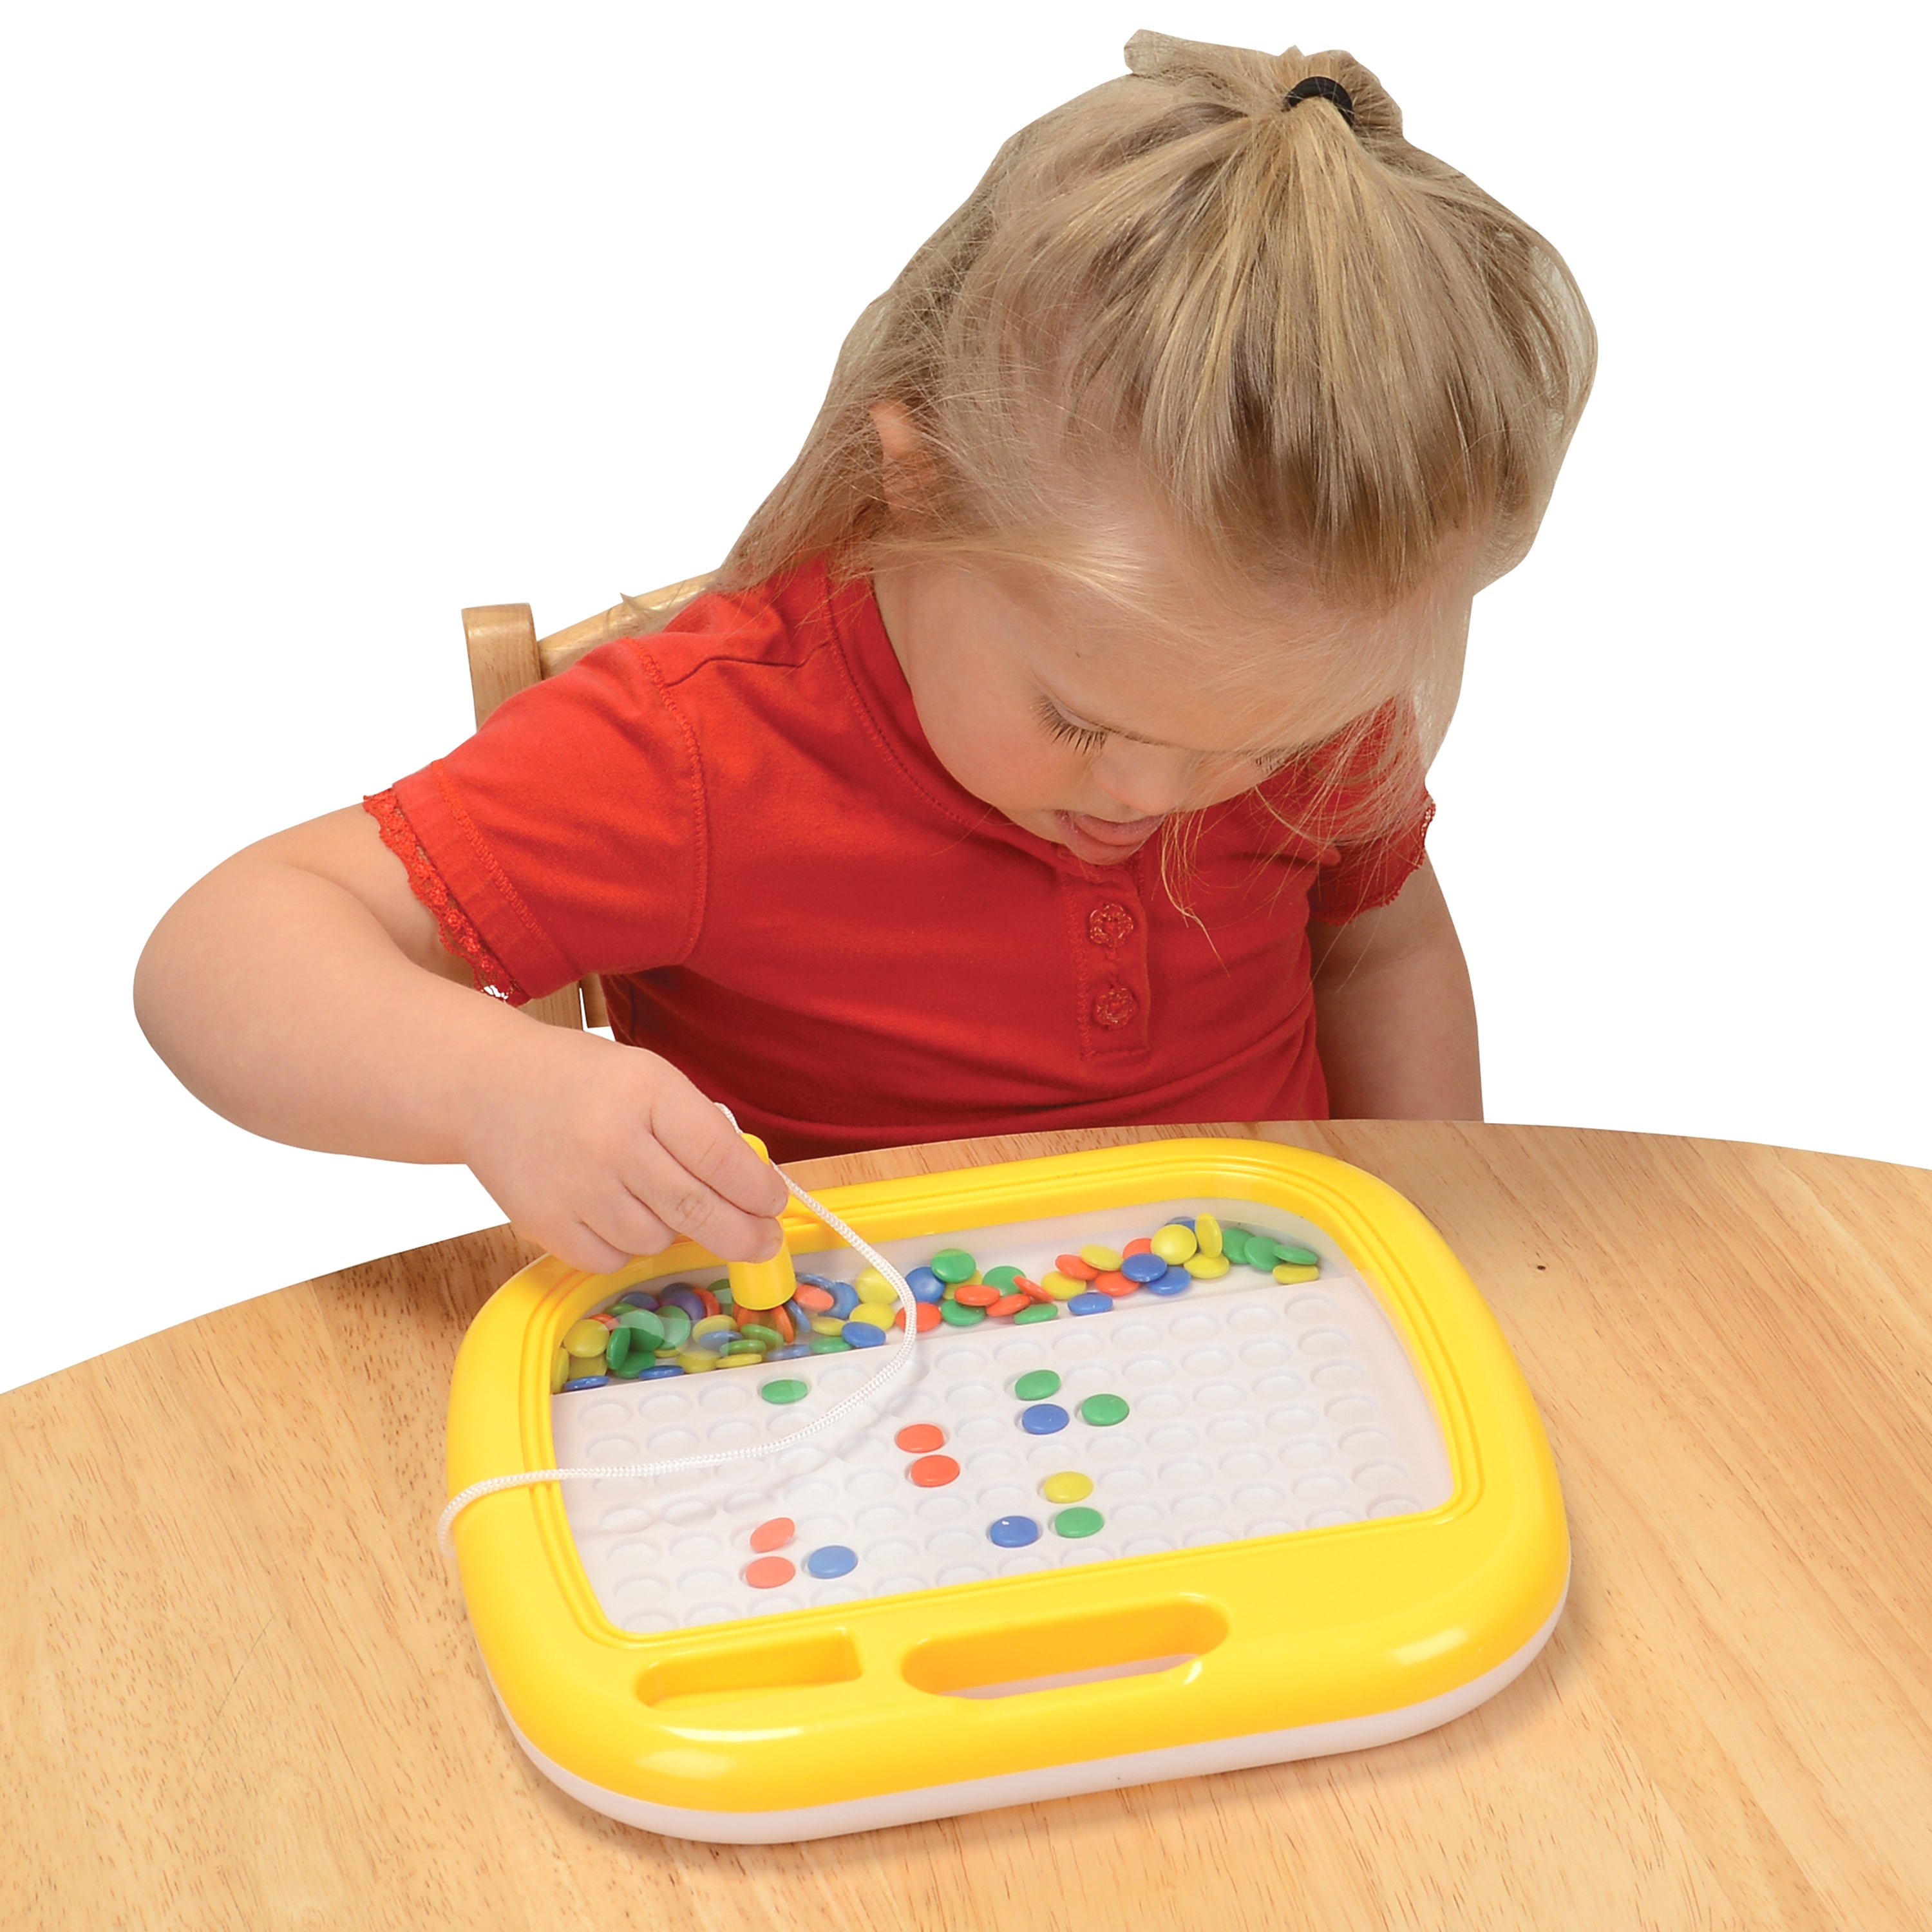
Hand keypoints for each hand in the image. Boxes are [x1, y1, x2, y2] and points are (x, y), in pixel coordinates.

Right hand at [458, 1026, 789, 1273]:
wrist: (488, 1087)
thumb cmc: (583, 1082)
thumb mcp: (648, 1078)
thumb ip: (698, 1129)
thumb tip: (751, 1190)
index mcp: (645, 1091)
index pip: (719, 1156)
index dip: (757, 1190)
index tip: (774, 1203)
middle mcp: (609, 1140)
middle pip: (696, 1210)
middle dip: (744, 1234)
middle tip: (764, 1242)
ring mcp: (574, 1186)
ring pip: (656, 1240)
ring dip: (673, 1232)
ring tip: (656, 1199)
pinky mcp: (544, 1223)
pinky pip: (612, 1259)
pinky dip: (626, 1247)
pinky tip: (616, 1213)